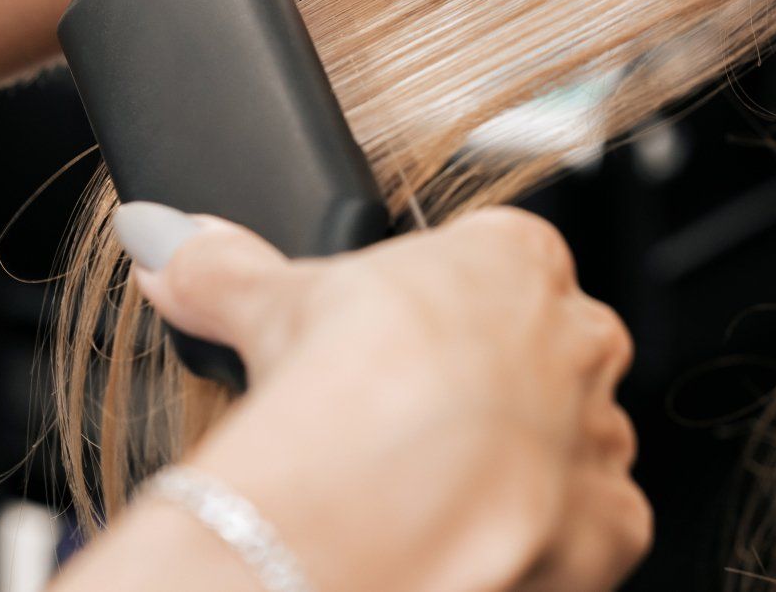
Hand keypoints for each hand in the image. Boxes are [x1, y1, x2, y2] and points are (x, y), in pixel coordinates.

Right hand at [111, 203, 647, 591]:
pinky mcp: (612, 521)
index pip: (498, 266)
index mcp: (514, 259)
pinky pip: (596, 522)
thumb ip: (230, 267)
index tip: (396, 351)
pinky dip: (549, 538)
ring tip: (436, 497)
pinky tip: (479, 539)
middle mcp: (576, 336)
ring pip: (576, 438)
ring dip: (522, 464)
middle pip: (545, 352)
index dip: (443, 313)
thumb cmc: (350, 385)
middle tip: (408, 430)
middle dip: (490, 389)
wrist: (381, 503)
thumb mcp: (278, 307)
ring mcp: (600, 427)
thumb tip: (163, 235)